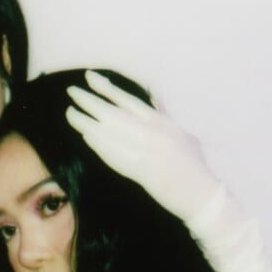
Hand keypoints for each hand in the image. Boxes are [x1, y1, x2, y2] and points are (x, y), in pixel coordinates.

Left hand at [63, 69, 227, 223]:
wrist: (200, 194)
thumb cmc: (193, 165)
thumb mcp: (182, 133)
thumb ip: (164, 115)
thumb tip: (153, 96)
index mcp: (160, 122)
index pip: (127, 100)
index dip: (107, 88)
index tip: (90, 77)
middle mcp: (151, 133)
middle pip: (113, 113)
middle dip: (90, 101)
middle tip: (72, 92)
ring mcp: (144, 152)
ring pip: (108, 132)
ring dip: (86, 122)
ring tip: (71, 113)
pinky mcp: (139, 171)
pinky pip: (112, 154)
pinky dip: (97, 143)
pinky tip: (85, 135)